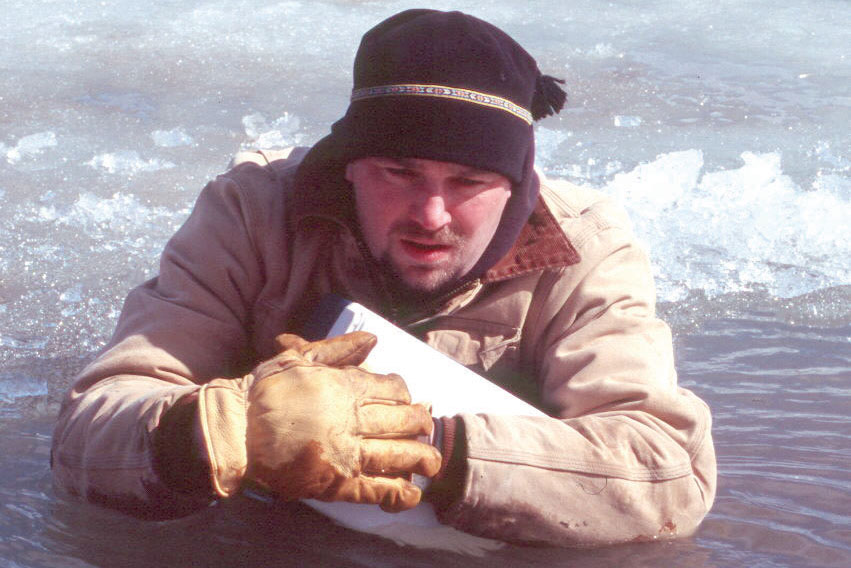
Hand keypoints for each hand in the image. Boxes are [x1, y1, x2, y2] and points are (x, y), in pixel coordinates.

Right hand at [197, 332, 441, 511]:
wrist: (233, 432)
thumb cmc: (263, 390)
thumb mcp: (298, 357)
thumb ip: (338, 349)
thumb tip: (373, 339)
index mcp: (344, 387)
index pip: (392, 389)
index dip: (405, 393)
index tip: (406, 398)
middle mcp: (352, 419)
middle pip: (404, 421)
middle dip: (420, 423)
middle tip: (425, 426)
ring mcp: (346, 454)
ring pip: (399, 455)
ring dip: (421, 458)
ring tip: (431, 462)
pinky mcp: (337, 483)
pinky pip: (376, 490)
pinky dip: (398, 493)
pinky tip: (411, 493)